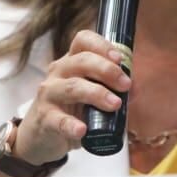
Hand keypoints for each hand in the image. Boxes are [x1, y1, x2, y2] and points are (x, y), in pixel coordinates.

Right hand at [9, 30, 130, 166]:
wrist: (40, 135)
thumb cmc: (70, 110)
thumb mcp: (90, 96)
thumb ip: (112, 90)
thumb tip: (136, 88)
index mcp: (72, 62)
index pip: (83, 41)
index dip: (102, 45)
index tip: (119, 59)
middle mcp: (58, 72)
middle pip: (81, 61)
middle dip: (107, 70)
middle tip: (125, 84)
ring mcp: (49, 94)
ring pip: (73, 86)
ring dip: (96, 93)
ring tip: (115, 104)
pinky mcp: (44, 117)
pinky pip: (58, 119)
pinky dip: (71, 124)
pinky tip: (82, 129)